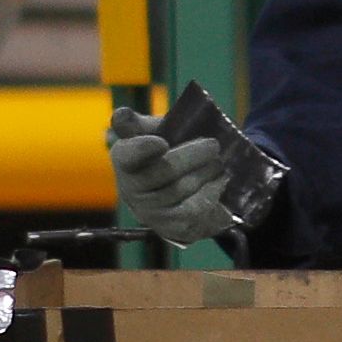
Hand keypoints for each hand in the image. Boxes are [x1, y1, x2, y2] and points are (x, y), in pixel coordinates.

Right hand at [107, 106, 239, 245]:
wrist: (175, 196)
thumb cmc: (163, 156)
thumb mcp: (153, 133)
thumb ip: (143, 123)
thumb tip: (122, 115)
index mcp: (124, 159)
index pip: (127, 156)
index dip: (142, 149)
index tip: (161, 143)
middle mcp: (131, 189)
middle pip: (166, 170)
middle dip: (194, 155)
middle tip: (213, 145)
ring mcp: (150, 211)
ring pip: (183, 188)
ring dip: (206, 172)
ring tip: (218, 162)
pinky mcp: (170, 226)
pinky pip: (195, 207)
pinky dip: (211, 191)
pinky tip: (218, 181)